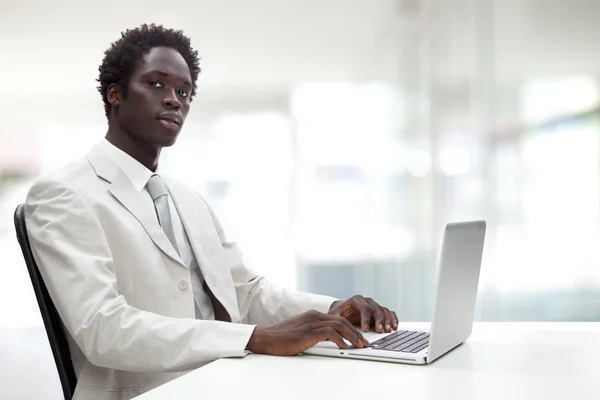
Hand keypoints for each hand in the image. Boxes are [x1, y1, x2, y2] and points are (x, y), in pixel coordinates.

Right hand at [246, 310, 368, 355]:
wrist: (266, 338)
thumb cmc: (282, 338)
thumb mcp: (302, 331)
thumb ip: (315, 332)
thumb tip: (330, 340)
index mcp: (313, 314)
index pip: (338, 318)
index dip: (351, 328)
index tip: (359, 338)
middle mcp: (313, 316)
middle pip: (341, 320)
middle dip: (356, 332)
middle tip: (364, 342)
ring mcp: (310, 323)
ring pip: (338, 325)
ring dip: (352, 336)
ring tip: (359, 345)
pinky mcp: (307, 332)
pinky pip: (329, 333)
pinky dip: (339, 340)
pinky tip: (344, 347)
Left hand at [328, 295, 398, 332]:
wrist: (342, 313)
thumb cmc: (337, 315)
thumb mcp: (334, 316)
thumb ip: (336, 320)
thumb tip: (336, 328)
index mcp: (356, 300)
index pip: (363, 307)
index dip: (365, 318)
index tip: (365, 329)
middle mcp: (367, 302)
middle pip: (376, 308)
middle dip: (379, 320)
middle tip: (380, 331)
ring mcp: (374, 306)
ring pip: (384, 311)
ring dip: (387, 320)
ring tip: (388, 330)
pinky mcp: (380, 312)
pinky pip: (389, 313)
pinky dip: (393, 319)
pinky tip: (395, 327)